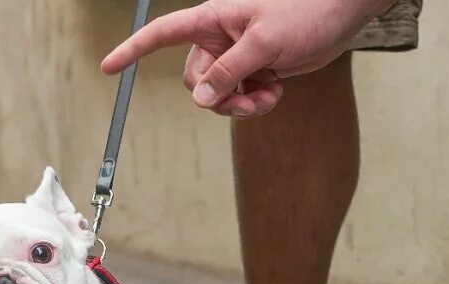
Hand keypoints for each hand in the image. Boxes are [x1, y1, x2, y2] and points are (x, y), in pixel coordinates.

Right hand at [101, 0, 392, 116]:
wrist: (340, 15)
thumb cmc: (306, 13)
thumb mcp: (265, 43)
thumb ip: (230, 72)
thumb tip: (201, 99)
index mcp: (212, 19)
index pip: (162, 34)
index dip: (133, 50)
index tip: (108, 67)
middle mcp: (219, 38)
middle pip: (195, 81)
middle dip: (219, 99)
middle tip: (248, 102)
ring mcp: (236, 55)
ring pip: (218, 95)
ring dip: (240, 105)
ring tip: (267, 97)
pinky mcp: (255, 70)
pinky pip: (240, 97)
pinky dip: (256, 102)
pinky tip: (275, 91)